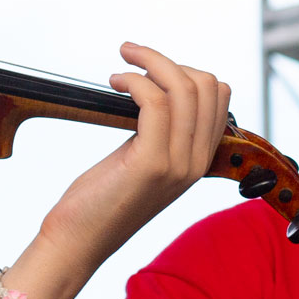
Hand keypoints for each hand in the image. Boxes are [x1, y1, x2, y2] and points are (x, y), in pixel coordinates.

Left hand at [36, 44, 232, 266]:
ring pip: (183, 88)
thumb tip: (154, 84)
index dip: (184, 70)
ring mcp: (178, 164)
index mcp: (199, 160)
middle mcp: (196, 162)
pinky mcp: (151, 163)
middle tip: (131, 58)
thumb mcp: (143, 159)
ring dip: (148, 62)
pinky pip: (155, 102)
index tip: (150, 69)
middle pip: (206, 85)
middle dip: (166, 60)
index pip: (219, 95)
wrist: (79, 241)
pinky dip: (134, 81)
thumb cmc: (101, 198)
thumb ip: (160, 131)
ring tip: (120, 69)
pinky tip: (114, 83)